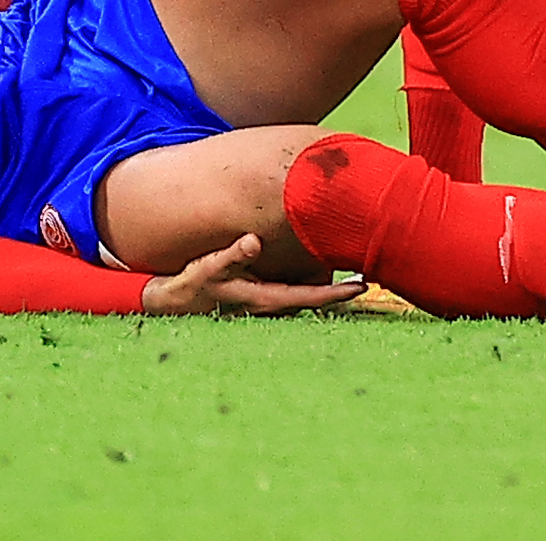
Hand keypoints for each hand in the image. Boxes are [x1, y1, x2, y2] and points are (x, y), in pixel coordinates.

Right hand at [139, 234, 364, 316]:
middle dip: (341, 291)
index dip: (336, 293)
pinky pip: (293, 290)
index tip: (362, 286)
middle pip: (314, 299)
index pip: (308, 298)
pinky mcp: (259, 293)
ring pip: (305, 295)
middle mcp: (269, 303)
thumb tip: (253, 241)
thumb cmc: (193, 283)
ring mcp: (265, 301)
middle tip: (371, 276)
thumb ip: (231, 255)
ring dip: (328, 287)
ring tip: (354, 271)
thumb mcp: (208, 267)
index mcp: (263, 298)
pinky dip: (311, 283)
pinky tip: (321, 269)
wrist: (174, 300)